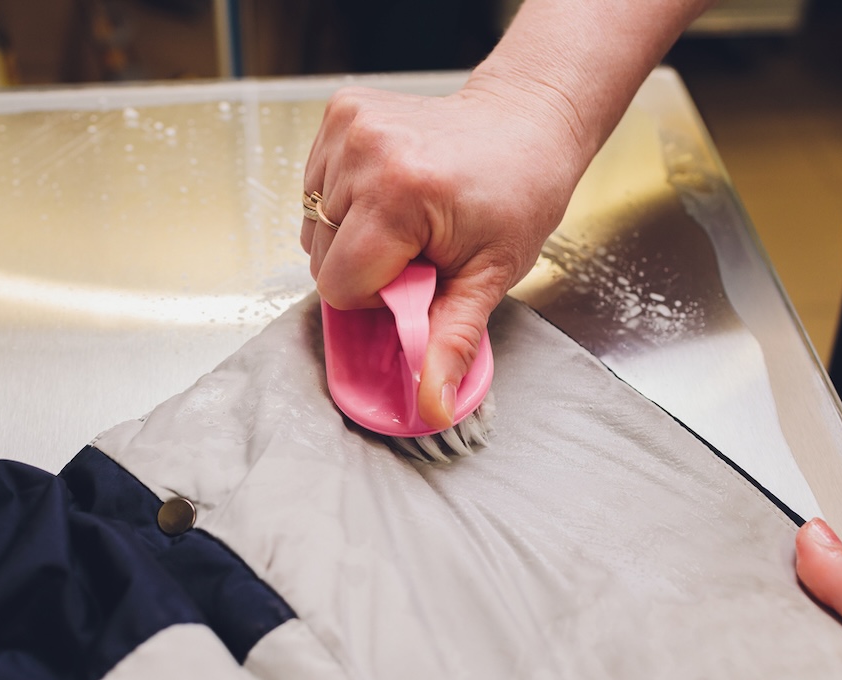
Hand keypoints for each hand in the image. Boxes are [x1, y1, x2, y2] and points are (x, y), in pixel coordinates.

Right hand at [302, 81, 583, 429]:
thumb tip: (432, 405)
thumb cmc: (518, 193)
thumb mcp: (490, 277)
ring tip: (406, 216)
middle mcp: (367, 151)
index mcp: (402, 193)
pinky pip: (318, 188)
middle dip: (365, 266)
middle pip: (321, 257)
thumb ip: (451, 342)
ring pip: (314, 225)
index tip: (417, 275)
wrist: (527, 123)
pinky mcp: (341, 112)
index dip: (376, 296)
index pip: (339, 284)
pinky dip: (347, 201)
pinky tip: (389, 190)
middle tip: (417, 246)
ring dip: (352, 234)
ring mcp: (349, 126)